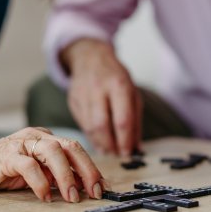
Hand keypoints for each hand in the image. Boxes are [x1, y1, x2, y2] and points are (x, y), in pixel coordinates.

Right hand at [0, 127, 111, 201]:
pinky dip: (40, 182)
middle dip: (86, 169)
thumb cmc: (6, 170)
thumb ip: (58, 175)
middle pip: (70, 146)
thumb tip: (84, 186)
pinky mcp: (7, 156)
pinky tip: (45, 196)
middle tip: (94, 191)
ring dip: (66, 176)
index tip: (103, 186)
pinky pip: (28, 166)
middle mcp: (37, 136)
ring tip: (72, 196)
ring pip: (52, 152)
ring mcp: (22, 143)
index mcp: (46, 137)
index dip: (92, 168)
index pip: (75, 149)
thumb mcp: (38, 172)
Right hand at [60, 38, 142, 155]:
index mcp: (119, 85)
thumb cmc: (116, 77)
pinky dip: (90, 135)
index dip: (125, 140)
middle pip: (102, 126)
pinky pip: (81, 124)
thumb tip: (138, 148)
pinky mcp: (72, 100)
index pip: (122, 120)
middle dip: (110, 145)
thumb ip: (135, 121)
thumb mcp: (132, 92)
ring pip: (89, 127)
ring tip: (108, 150)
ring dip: (100, 143)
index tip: (128, 152)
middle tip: (117, 154)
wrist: (90, 57)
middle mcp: (99, 89)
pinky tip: (98, 139)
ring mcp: (83, 94)